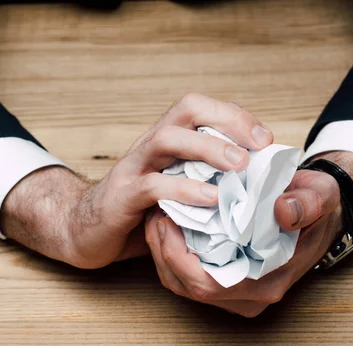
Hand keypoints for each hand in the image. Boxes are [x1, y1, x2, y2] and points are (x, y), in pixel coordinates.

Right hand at [0, 93, 273, 268]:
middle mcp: (150, 146)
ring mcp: (134, 168)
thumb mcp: (179, 191)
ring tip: (239, 167)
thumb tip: (258, 186)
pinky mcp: (122, 196)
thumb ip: (208, 182)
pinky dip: (184, 190)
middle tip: (259, 146)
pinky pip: (153, 185)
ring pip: (168, 139)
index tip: (266, 139)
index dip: (234, 116)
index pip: (201, 108)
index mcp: (167, 141)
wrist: (86, 229)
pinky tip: (210, 200)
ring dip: (208, 149)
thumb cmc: (141, 210)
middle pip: (186, 110)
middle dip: (226, 122)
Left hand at [145, 150, 352, 316]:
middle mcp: (252, 295)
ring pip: (183, 285)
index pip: (209, 285)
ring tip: (156, 217)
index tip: (166, 219)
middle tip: (154, 214)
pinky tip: (168, 225)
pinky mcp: (228, 282)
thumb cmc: (314, 203)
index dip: (178, 256)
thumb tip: (283, 210)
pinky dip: (171, 253)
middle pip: (189, 287)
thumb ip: (308, 203)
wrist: (315, 208)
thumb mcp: (321, 195)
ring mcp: (239, 293)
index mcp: (270, 280)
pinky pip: (188, 276)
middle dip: (163, 252)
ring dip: (162, 252)